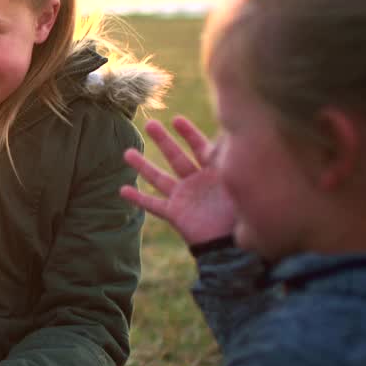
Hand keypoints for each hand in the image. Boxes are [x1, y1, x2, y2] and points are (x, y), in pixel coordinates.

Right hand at [119, 116, 235, 245]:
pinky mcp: (175, 213)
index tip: (176, 120)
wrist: (236, 245)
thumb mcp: (239, 180)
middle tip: (150, 124)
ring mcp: (184, 197)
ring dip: (143, 166)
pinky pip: (154, 205)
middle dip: (163, 140)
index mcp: (215, 173)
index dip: (189, 134)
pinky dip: (138, 198)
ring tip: (127, 153)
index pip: (201, 148)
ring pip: (159, 178)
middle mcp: (197, 182)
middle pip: (176, 157)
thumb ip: (230, 160)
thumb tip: (228, 133)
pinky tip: (123, 190)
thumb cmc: (243, 213)